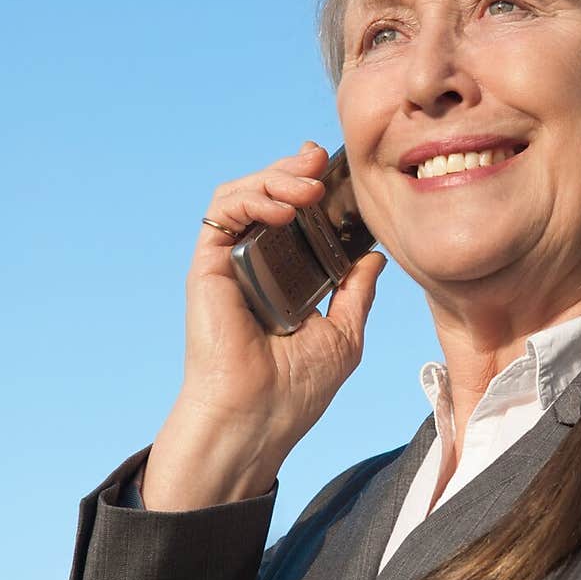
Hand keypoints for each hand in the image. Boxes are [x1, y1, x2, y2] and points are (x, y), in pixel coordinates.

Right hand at [141, 142, 386, 509]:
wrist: (258, 419)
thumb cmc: (295, 391)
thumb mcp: (343, 334)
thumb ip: (355, 293)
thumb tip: (373, 256)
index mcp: (283, 280)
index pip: (295, 218)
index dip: (311, 188)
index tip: (338, 174)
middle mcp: (253, 266)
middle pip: (267, 195)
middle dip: (293, 168)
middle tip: (320, 160)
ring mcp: (228, 264)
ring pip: (242, 194)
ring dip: (275, 177)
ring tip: (308, 185)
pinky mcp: (207, 267)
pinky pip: (222, 213)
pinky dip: (254, 198)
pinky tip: (285, 207)